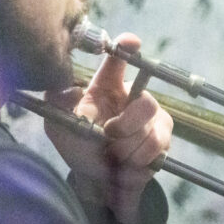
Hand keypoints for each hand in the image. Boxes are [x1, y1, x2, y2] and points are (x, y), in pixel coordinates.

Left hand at [44, 33, 172, 223]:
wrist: (98, 182)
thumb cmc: (79, 147)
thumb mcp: (60, 126)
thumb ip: (59, 105)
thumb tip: (69, 88)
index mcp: (106, 87)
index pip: (119, 61)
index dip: (126, 48)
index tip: (131, 41)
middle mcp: (133, 96)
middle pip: (144, 102)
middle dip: (126, 126)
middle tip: (108, 137)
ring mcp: (152, 117)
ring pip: (148, 131)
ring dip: (126, 150)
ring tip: (112, 156)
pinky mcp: (164, 138)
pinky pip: (155, 148)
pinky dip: (136, 162)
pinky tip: (125, 165)